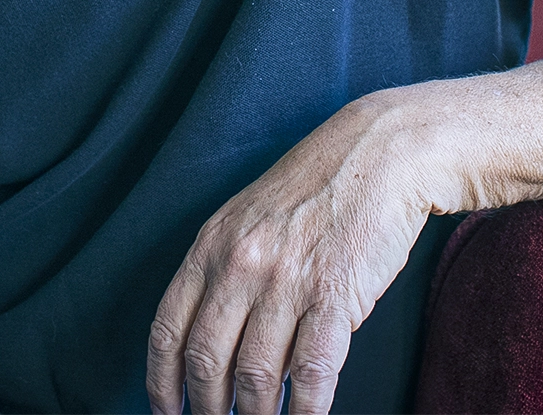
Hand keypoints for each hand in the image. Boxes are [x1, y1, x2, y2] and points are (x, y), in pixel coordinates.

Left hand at [147, 93, 434, 414]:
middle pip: (206, 361)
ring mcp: (286, 280)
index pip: (168, 329)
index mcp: (211, 244)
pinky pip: (311, 374)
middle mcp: (240, 263)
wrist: (380, 154)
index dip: (162, 382)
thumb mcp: (250, 219)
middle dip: (208, 411)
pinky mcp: (334, 295)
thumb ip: (226, 274)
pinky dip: (304, 412)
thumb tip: (219, 346)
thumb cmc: (317, 189)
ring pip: (255, 376)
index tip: (168, 412)